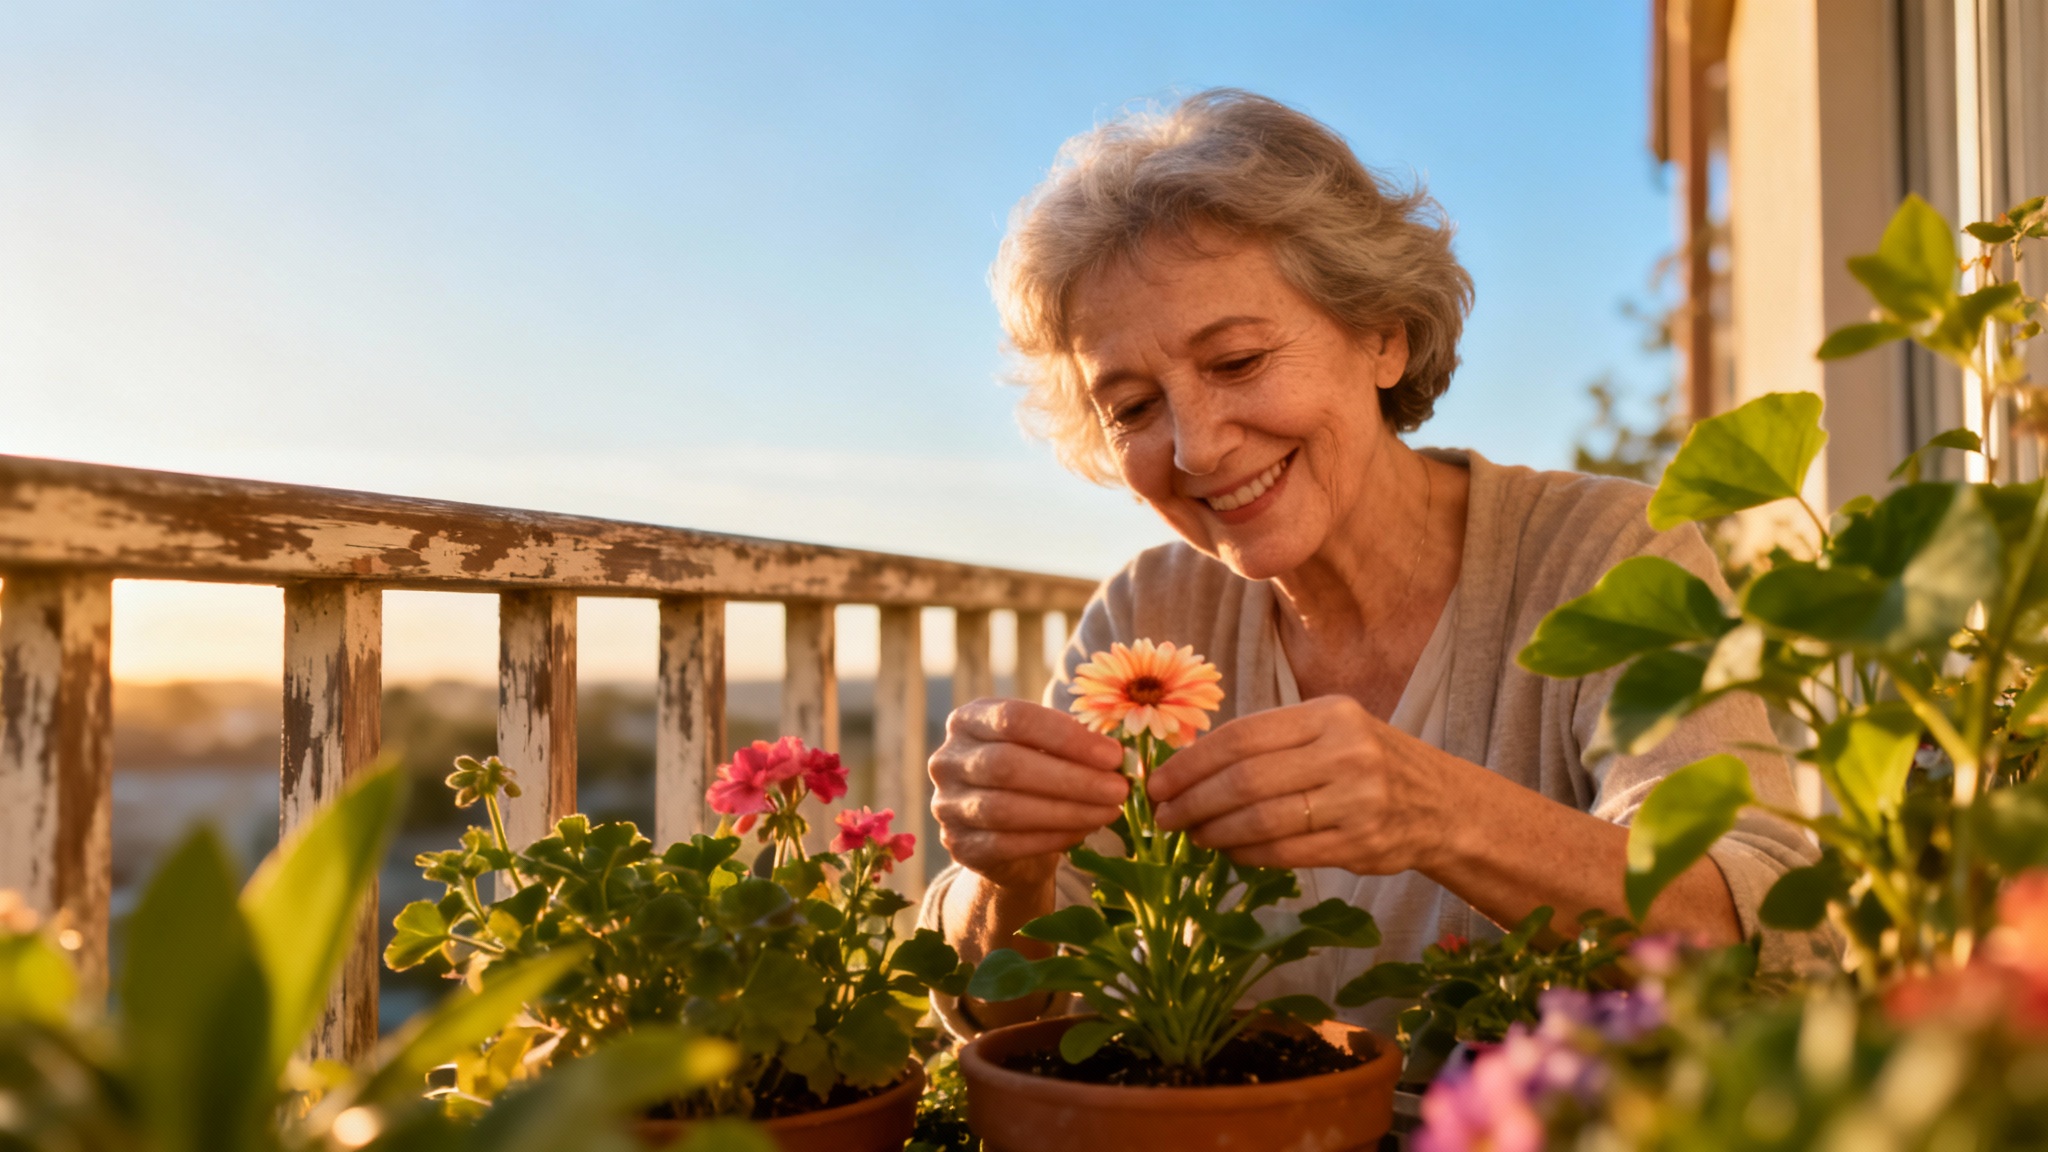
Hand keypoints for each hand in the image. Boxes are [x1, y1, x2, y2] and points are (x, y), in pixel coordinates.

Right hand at [929, 699, 1127, 891]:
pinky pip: (1007, 844)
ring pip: (1007, 809)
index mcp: (968, 720)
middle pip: (1008, 765)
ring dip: (1068, 811)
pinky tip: (1085, 831)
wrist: (1005, 835)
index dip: (1067, 736)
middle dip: (1073, 778)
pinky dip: (1053, 837)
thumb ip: (1073, 743)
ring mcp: (947, 805)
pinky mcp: (959, 846)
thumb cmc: (1033, 776)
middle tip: (1119, 788)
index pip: (1014, 719)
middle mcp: (948, 759)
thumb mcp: (1045, 748)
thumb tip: (1118, 756)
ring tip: (1110, 811)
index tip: (1113, 755)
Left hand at [1147, 695, 1459, 874]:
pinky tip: (1229, 851)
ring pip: (1262, 820)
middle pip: (1245, 780)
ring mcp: (1357, 801)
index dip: (1190, 763)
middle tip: (1163, 817)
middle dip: (1192, 801)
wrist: (1442, 805)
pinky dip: (1247, 854)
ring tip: (1191, 835)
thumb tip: (1186, 765)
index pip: (1241, 736)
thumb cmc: (1366, 762)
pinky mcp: (1361, 845)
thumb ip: (1270, 742)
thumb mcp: (1329, 731)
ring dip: (1214, 831)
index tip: (1157, 782)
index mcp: (1329, 715)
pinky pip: (1285, 852)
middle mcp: (1345, 752)